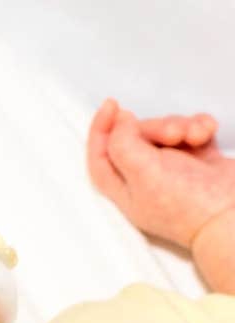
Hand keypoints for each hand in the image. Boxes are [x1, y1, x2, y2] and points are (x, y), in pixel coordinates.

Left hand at [87, 98, 234, 249]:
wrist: (234, 216)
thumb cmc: (189, 205)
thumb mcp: (143, 174)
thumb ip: (122, 145)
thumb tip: (119, 122)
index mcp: (124, 189)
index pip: (100, 156)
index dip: (100, 130)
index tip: (111, 106)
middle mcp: (146, 180)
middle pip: (136, 138)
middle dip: (155, 127)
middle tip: (172, 134)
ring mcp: (175, 170)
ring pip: (166, 132)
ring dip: (181, 126)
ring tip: (195, 136)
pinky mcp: (201, 161)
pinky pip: (192, 132)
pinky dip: (199, 126)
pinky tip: (207, 132)